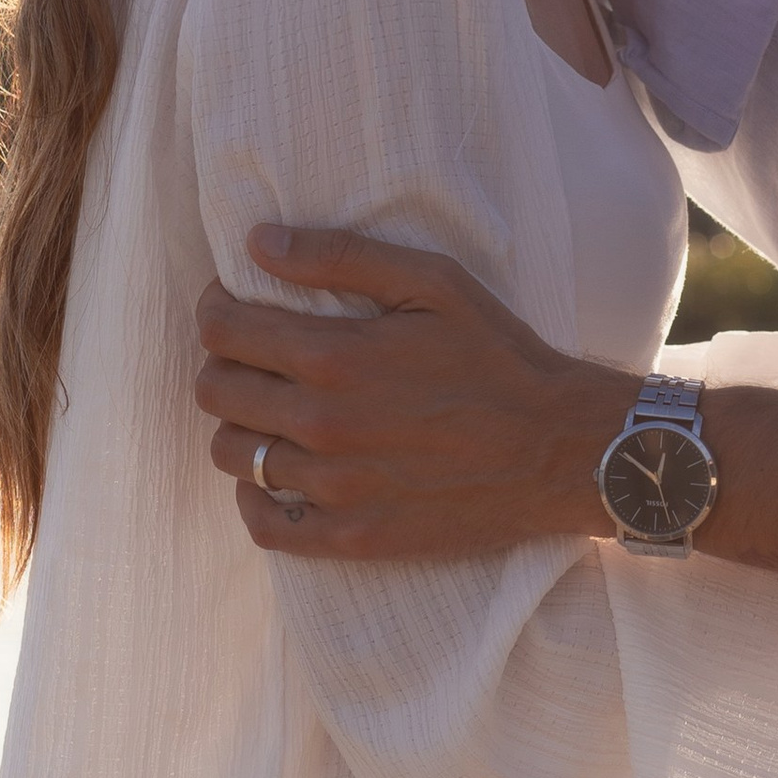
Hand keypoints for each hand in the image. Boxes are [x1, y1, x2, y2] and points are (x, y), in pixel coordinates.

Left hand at [195, 226, 630, 558]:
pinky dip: (253, 499)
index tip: (233, 306)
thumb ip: (340, 257)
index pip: (222, 331)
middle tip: (255, 357)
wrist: (562, 450)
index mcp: (335, 357)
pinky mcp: (353, 536)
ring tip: (273, 412)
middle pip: (215, 392)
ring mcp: (334, 488)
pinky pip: (263, 525)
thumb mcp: (434, 283)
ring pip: (232, 455)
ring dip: (240, 426)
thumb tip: (256, 241)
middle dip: (223, 363)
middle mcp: (322, 425)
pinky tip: (275, 478)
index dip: (216, 310)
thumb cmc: (502, 359)